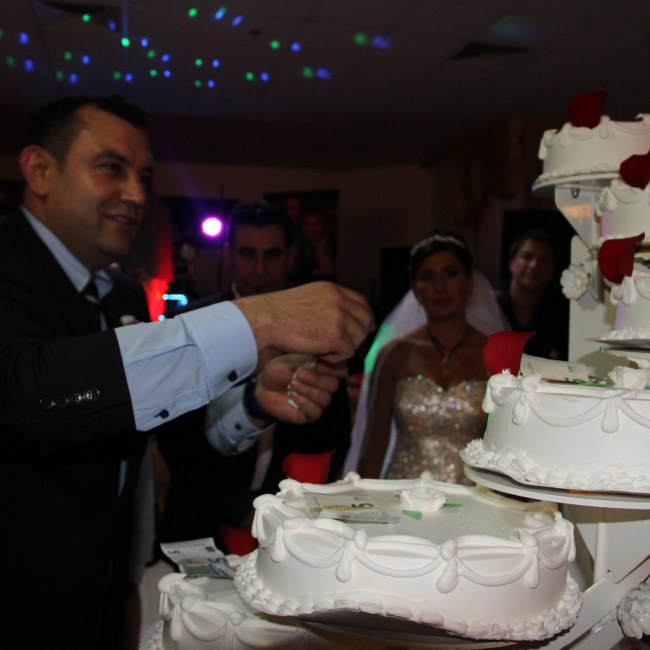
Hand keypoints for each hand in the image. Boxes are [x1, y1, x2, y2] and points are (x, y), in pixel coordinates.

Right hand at [235, 282, 373, 363]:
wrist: (265, 319)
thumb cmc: (279, 313)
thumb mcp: (308, 297)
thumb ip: (327, 303)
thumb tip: (344, 317)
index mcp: (333, 290)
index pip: (362, 303)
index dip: (364, 318)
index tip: (364, 329)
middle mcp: (339, 301)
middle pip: (365, 321)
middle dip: (358, 336)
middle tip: (343, 346)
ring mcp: (338, 318)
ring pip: (358, 339)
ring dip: (345, 348)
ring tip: (325, 350)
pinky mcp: (335, 336)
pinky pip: (348, 352)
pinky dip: (336, 358)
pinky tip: (321, 356)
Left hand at [254, 354, 346, 424]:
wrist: (262, 387)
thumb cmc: (278, 371)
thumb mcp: (291, 361)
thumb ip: (308, 360)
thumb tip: (322, 357)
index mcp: (324, 371)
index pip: (341, 370)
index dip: (332, 367)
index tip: (316, 363)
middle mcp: (325, 387)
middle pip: (333, 385)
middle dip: (315, 379)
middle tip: (298, 373)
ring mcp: (318, 401)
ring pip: (325, 399)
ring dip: (308, 390)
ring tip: (292, 384)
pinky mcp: (309, 415)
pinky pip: (316, 412)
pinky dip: (305, 402)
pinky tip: (293, 395)